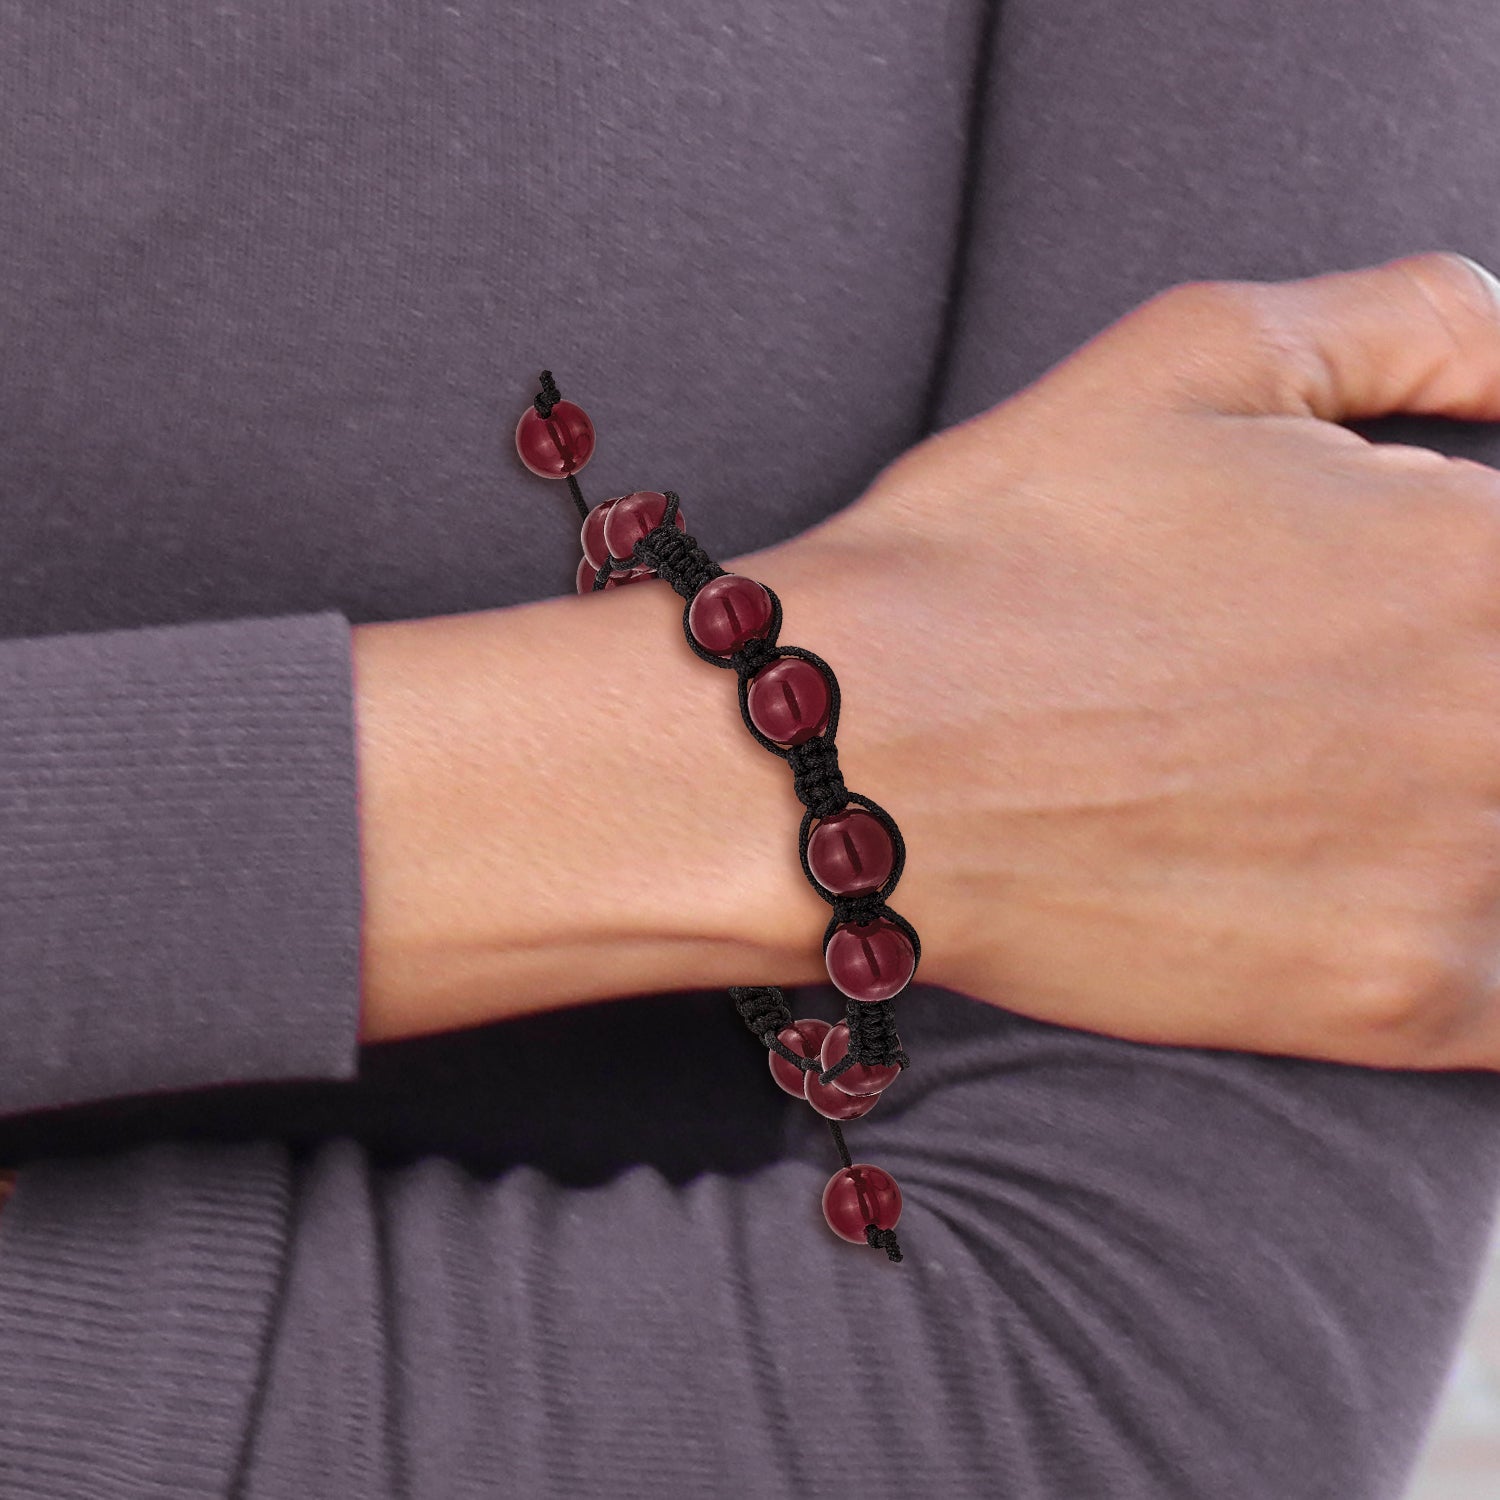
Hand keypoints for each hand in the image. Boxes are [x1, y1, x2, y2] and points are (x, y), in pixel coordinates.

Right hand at [742, 252, 1499, 1069]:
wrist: (850, 752)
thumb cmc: (1000, 545)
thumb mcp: (1202, 348)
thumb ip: (1429, 322)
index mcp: (1489, 553)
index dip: (1483, 601)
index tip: (1420, 623)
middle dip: (1465, 697)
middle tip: (1323, 702)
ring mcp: (1469, 873)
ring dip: (1468, 799)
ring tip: (1318, 778)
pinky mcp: (1397, 1004)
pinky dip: (1479, 931)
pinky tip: (1383, 883)